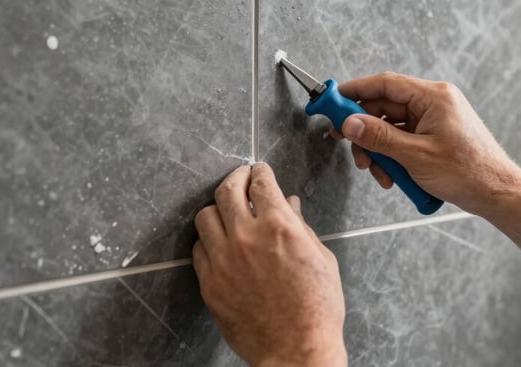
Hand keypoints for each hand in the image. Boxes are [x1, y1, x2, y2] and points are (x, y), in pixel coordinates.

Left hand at [192, 163, 347, 366]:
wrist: (297, 350)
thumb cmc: (317, 307)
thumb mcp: (321, 258)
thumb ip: (300, 226)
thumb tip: (290, 204)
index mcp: (279, 226)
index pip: (261, 182)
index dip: (259, 171)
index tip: (259, 170)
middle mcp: (247, 237)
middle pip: (226, 191)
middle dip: (235, 178)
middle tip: (241, 180)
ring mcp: (224, 260)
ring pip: (205, 216)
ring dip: (218, 209)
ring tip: (227, 212)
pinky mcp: (210, 283)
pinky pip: (199, 249)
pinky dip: (208, 240)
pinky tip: (220, 243)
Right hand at [333, 72, 520, 214]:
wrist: (498, 194)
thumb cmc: (470, 172)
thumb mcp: (415, 156)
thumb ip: (379, 137)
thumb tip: (351, 123)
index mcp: (434, 97)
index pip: (385, 84)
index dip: (355, 90)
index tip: (333, 99)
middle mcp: (434, 103)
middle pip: (385, 108)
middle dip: (366, 132)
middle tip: (350, 146)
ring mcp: (435, 120)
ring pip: (391, 128)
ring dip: (379, 151)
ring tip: (380, 173)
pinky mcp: (435, 136)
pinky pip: (403, 140)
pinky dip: (394, 157)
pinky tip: (394, 177)